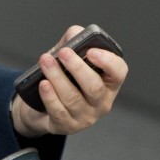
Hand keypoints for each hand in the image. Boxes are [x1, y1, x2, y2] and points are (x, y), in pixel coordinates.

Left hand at [11, 25, 127, 137]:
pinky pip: (59, 111)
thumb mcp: (68, 57)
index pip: (118, 72)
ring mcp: (86, 117)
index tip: (91, 51)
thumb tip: (75, 33)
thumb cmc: (61, 77)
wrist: (40, 106)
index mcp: (108, 82)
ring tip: (45, 62)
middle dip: (78, 68)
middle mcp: (101, 101)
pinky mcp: (67, 126)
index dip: (108, 62)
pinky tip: (43, 84)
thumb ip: (74, 42)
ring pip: (73, 98)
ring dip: (57, 77)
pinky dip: (50, 96)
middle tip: (63, 52)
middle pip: (94, 86)